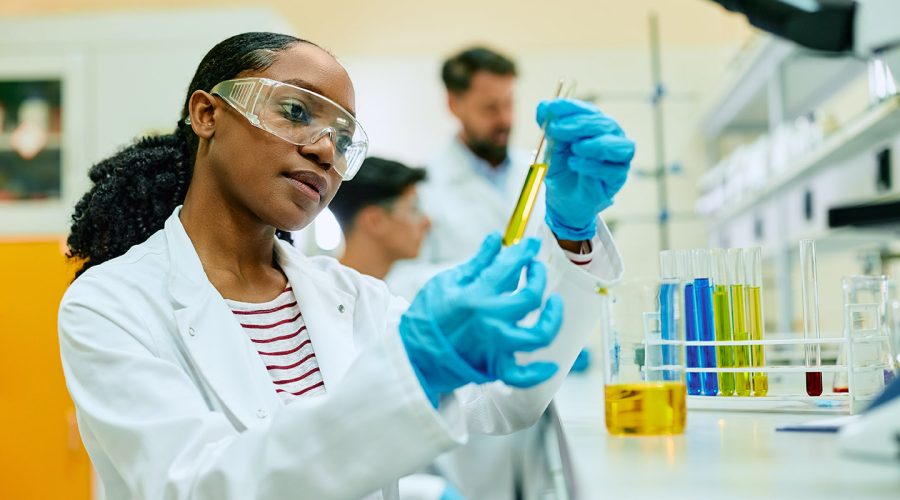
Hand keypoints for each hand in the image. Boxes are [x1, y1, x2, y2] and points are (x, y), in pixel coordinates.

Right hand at [399, 232, 562, 406]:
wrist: (413, 355)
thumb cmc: (426, 318)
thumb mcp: (447, 283)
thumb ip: (477, 263)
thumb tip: (495, 239)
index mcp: (476, 296)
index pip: (510, 266)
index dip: (524, 251)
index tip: (529, 245)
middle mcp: (490, 321)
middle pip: (531, 296)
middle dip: (538, 276)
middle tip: (535, 268)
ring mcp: (495, 346)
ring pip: (539, 335)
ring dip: (552, 318)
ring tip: (554, 304)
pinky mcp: (494, 367)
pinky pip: (523, 376)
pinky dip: (538, 373)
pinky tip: (550, 365)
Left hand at [536, 98, 634, 240]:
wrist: (562, 201)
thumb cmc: (561, 170)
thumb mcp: (552, 147)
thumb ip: (551, 128)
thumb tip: (543, 107)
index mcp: (596, 126)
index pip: (589, 111)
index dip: (570, 107)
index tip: (550, 108)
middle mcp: (611, 138)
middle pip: (604, 124)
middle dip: (579, 124)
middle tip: (556, 129)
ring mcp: (618, 158)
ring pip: (619, 145)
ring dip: (595, 144)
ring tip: (575, 148)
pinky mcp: (617, 179)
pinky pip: (612, 169)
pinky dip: (593, 165)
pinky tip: (575, 163)